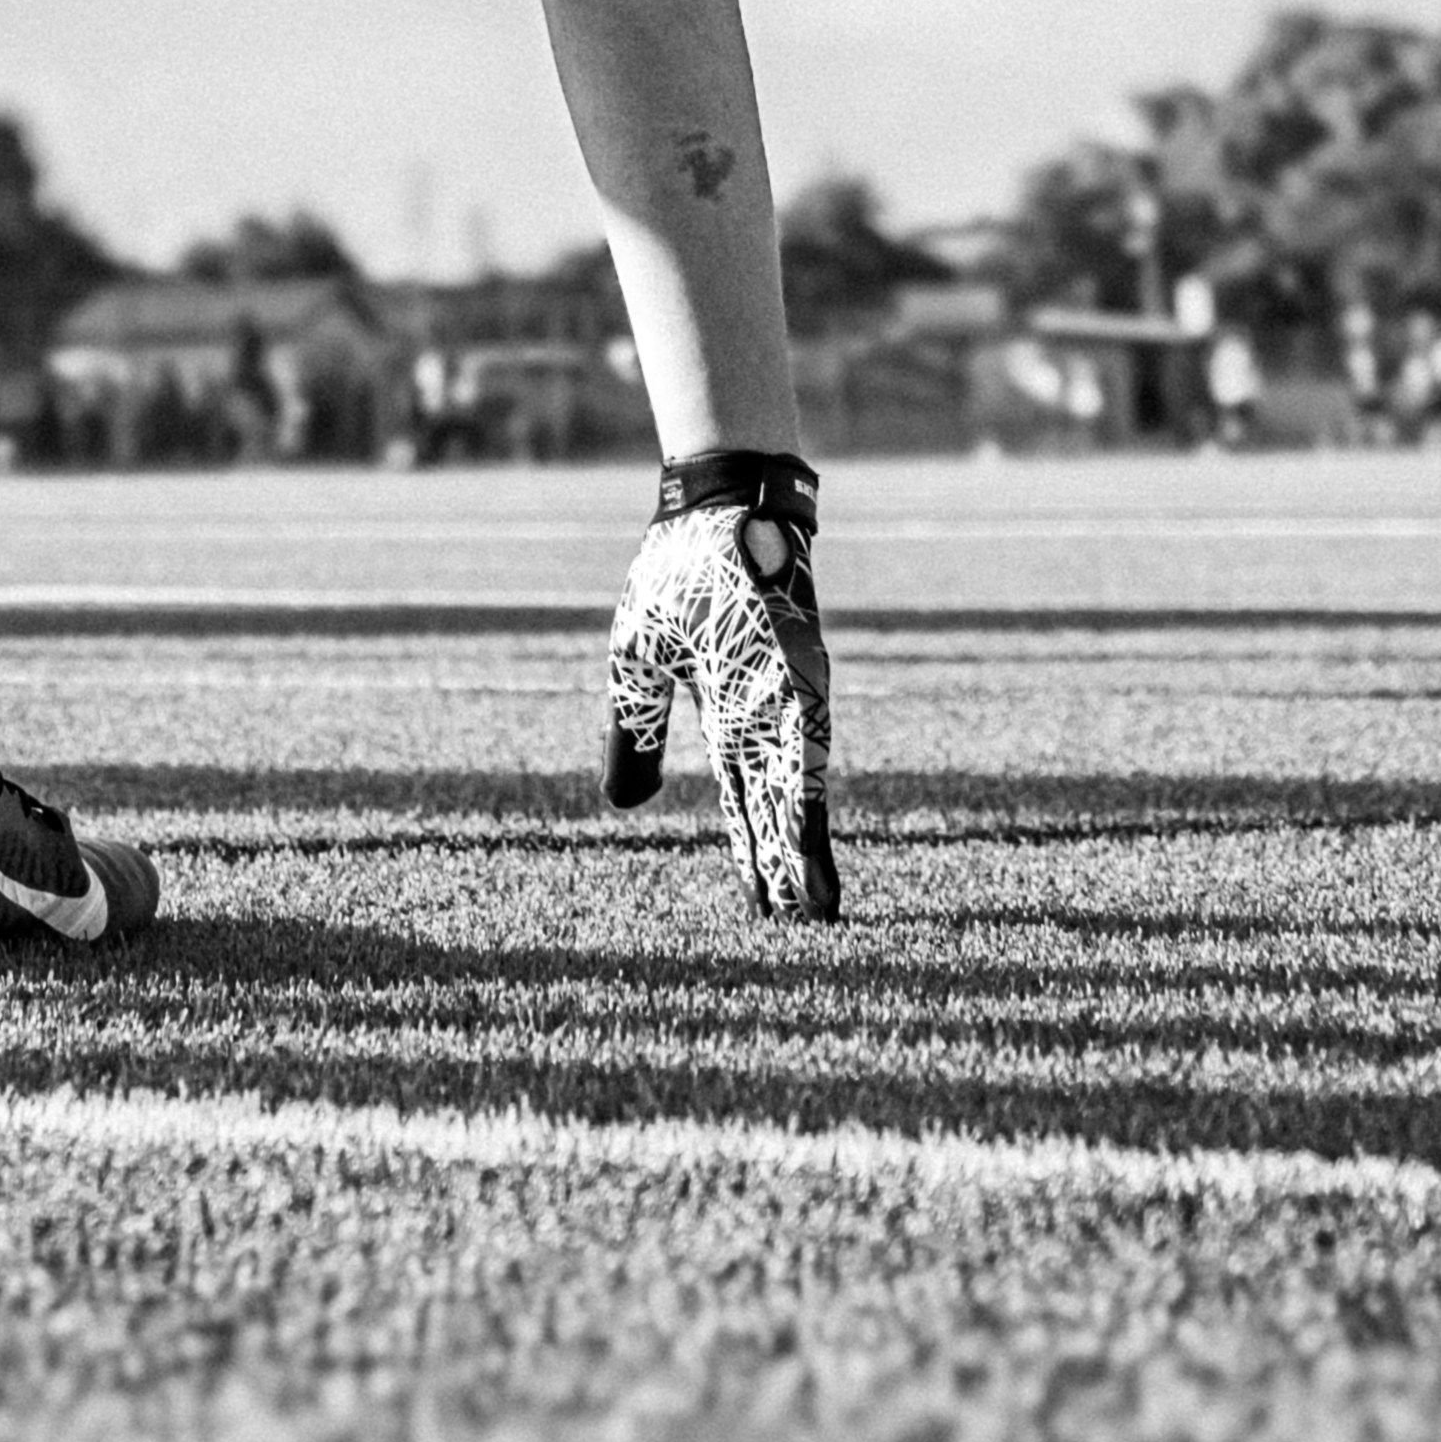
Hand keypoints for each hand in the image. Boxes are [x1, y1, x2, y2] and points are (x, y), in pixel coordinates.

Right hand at [602, 448, 841, 920]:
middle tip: (807, 935)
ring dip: (805, 848)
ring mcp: (787, 694)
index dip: (754, 853)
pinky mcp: (799, 671)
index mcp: (729, 714)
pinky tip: (806, 836)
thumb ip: (635, 734)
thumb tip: (622, 806)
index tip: (765, 909)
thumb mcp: (637, 666)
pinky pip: (803, 741)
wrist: (712, 506)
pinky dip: (805, 790)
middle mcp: (767, 714)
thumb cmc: (678, 575)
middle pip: (779, 807)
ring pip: (797, 786)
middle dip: (790, 870)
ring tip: (818, 909)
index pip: (744, 799)